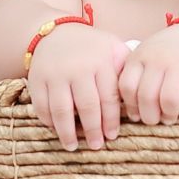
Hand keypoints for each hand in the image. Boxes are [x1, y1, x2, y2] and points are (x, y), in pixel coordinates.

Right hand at [28, 26, 130, 152]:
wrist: (56, 33)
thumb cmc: (91, 47)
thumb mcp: (113, 49)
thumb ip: (126, 69)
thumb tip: (140, 96)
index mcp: (101, 61)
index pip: (109, 97)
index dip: (111, 120)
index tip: (112, 136)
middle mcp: (78, 68)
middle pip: (87, 106)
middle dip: (93, 130)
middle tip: (96, 146)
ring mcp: (55, 74)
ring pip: (61, 110)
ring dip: (68, 132)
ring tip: (73, 146)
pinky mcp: (37, 79)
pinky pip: (41, 106)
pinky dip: (49, 122)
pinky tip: (57, 130)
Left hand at [118, 24, 178, 125]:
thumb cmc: (165, 53)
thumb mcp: (144, 56)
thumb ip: (135, 78)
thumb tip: (132, 113)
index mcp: (140, 56)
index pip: (127, 86)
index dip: (131, 106)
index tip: (136, 115)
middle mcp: (159, 60)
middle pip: (147, 97)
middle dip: (149, 117)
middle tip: (154, 119)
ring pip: (169, 101)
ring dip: (169, 115)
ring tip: (169, 116)